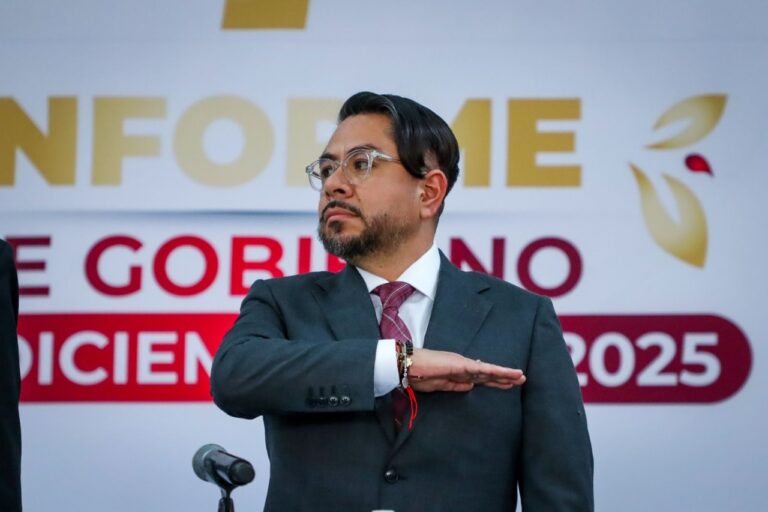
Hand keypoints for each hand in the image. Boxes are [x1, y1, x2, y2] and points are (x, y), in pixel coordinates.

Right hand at [407, 348, 525, 392]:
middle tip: (522, 379)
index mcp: (458, 372)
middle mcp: (463, 366)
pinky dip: (493, 371)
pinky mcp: (459, 364)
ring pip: (488, 370)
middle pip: (488, 374)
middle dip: (505, 377)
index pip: (481, 377)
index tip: (509, 383)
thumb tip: (471, 387)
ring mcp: (462, 364)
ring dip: (504, 374)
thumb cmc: (419, 375)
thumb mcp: (440, 385)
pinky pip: (479, 369)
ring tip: (519, 376)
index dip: (495, 380)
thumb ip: (455, 386)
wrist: (407, 365)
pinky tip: (504, 374)